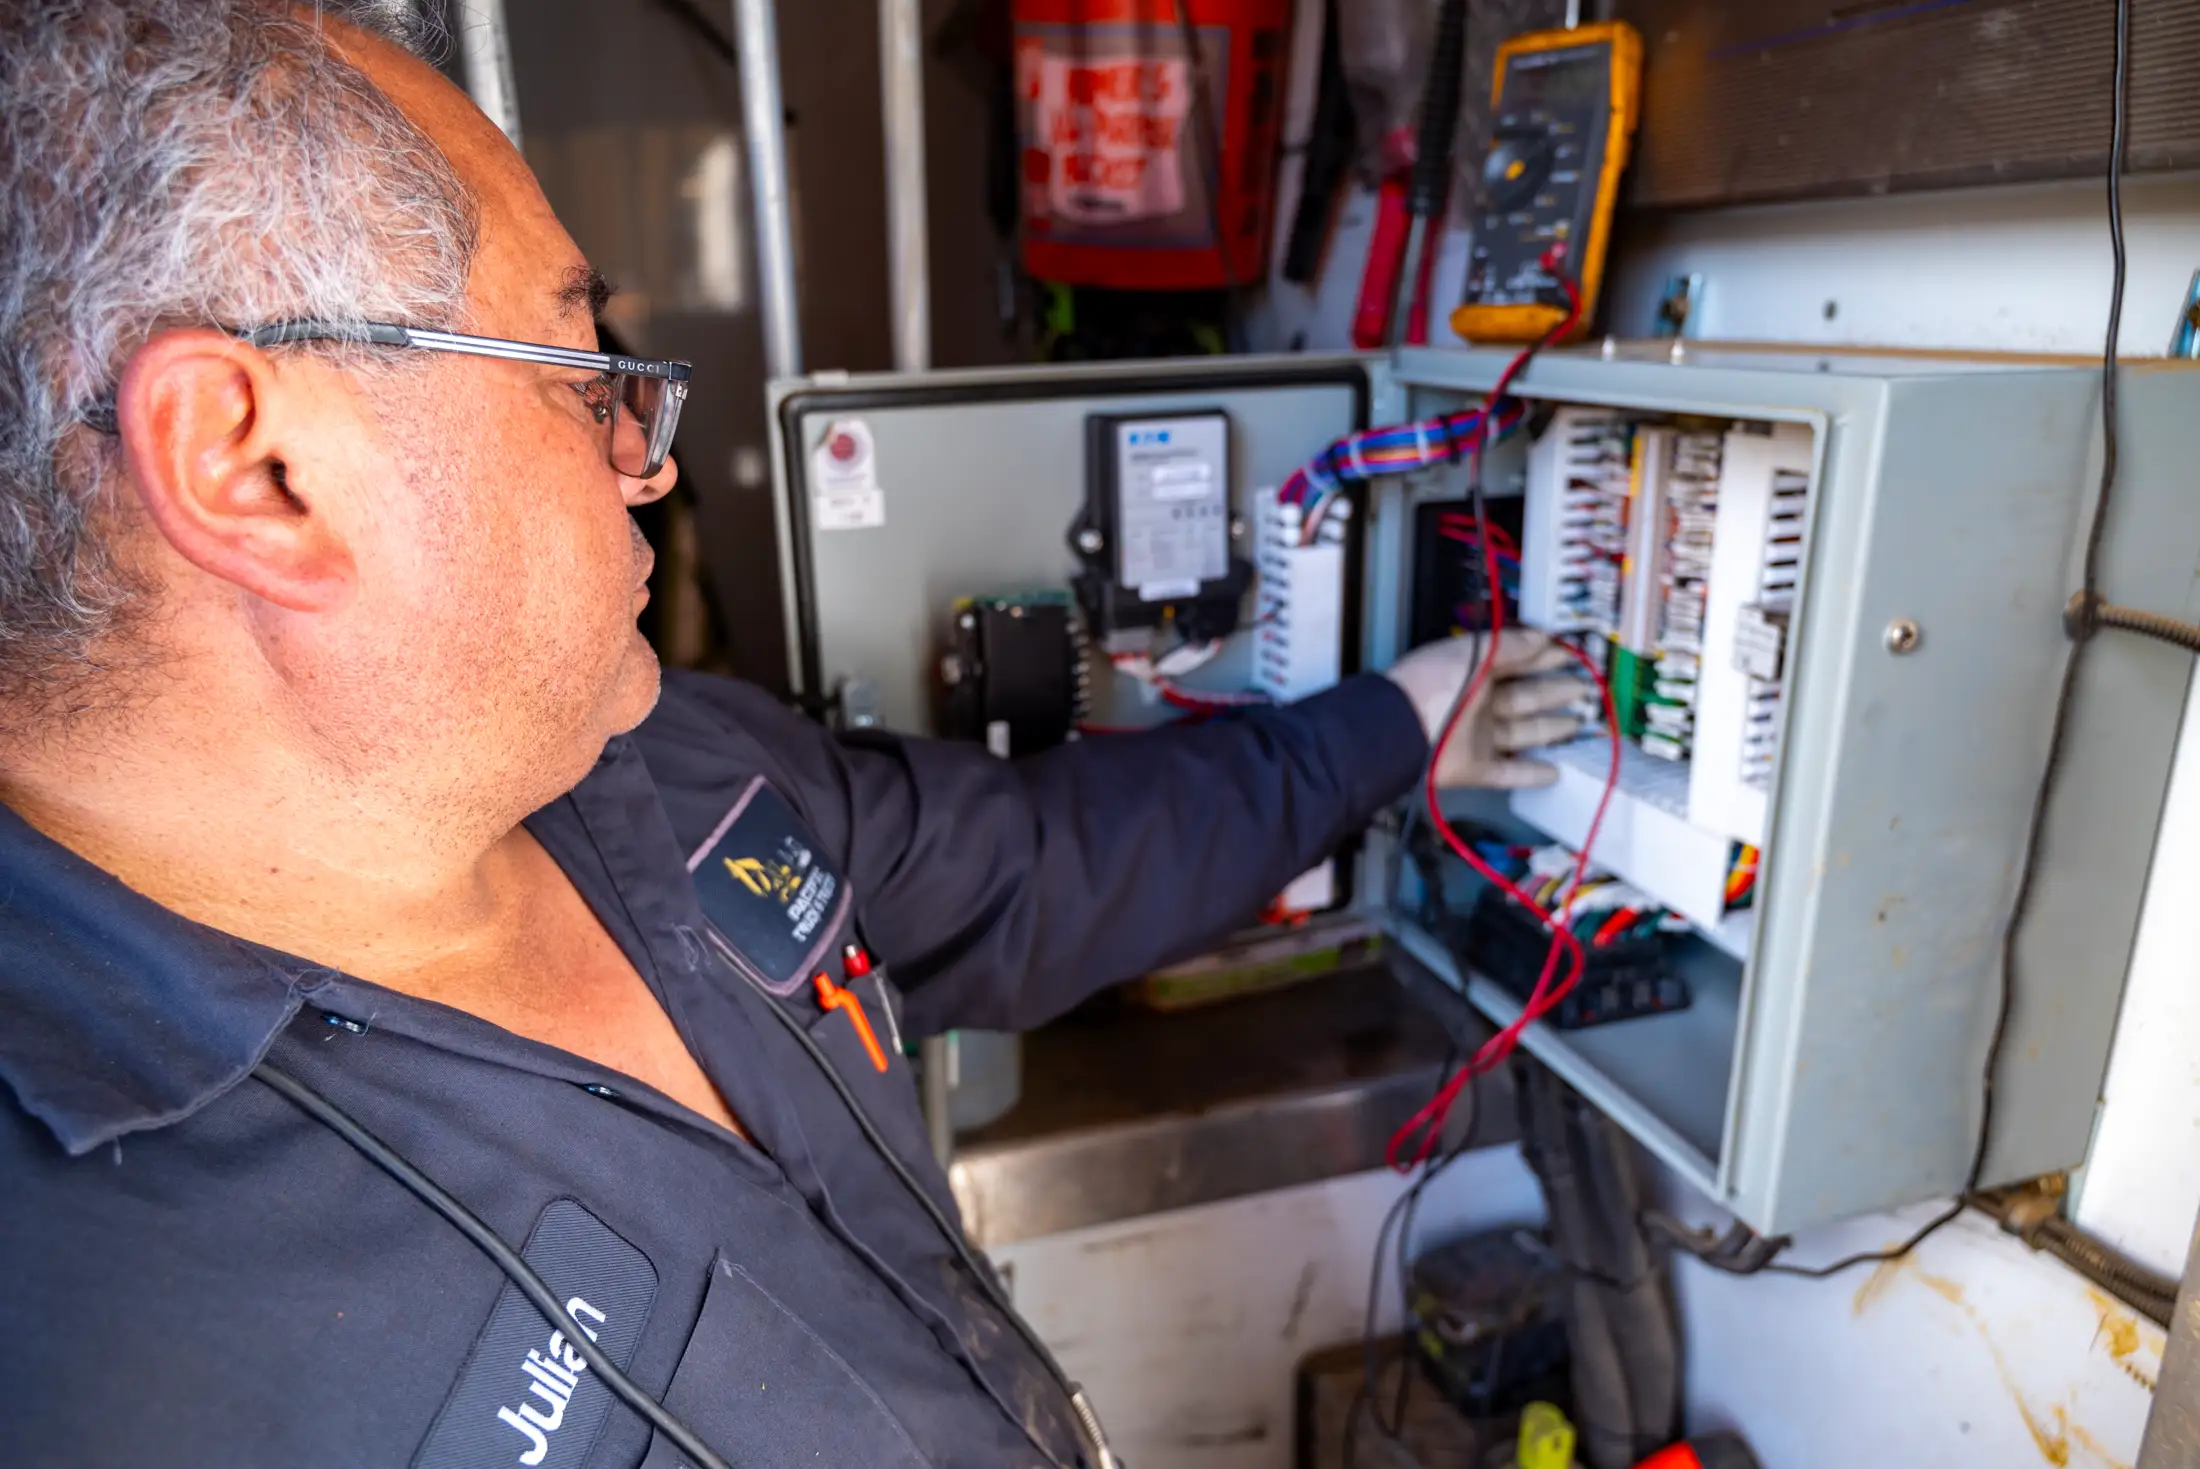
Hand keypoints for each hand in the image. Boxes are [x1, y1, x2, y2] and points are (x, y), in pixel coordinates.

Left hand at [1384, 629, 1588, 789]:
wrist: (1400, 730)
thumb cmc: (1436, 684)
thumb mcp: (1473, 655)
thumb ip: (1509, 646)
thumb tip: (1543, 637)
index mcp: (1475, 672)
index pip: (1517, 663)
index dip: (1544, 659)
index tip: (1573, 655)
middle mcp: (1478, 703)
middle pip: (1524, 698)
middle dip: (1555, 692)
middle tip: (1586, 689)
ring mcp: (1477, 737)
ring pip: (1522, 733)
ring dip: (1550, 729)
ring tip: (1579, 724)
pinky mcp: (1475, 768)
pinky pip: (1507, 771)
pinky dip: (1530, 774)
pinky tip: (1555, 772)